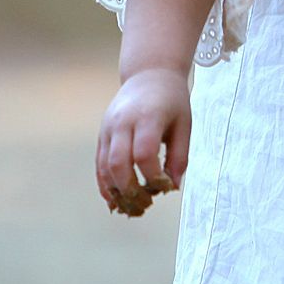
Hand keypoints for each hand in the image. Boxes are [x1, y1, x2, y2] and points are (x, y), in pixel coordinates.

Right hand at [96, 67, 190, 213]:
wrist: (149, 75)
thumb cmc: (172, 102)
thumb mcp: (184, 125)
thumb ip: (180, 156)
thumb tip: (172, 187)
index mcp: (148, 116)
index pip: (144, 153)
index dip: (153, 176)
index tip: (165, 187)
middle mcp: (123, 122)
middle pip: (119, 162)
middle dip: (131, 190)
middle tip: (146, 204)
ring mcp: (109, 128)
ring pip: (104, 166)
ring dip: (116, 192)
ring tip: (132, 208)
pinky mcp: (102, 134)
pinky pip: (99, 163)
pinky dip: (105, 184)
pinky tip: (116, 200)